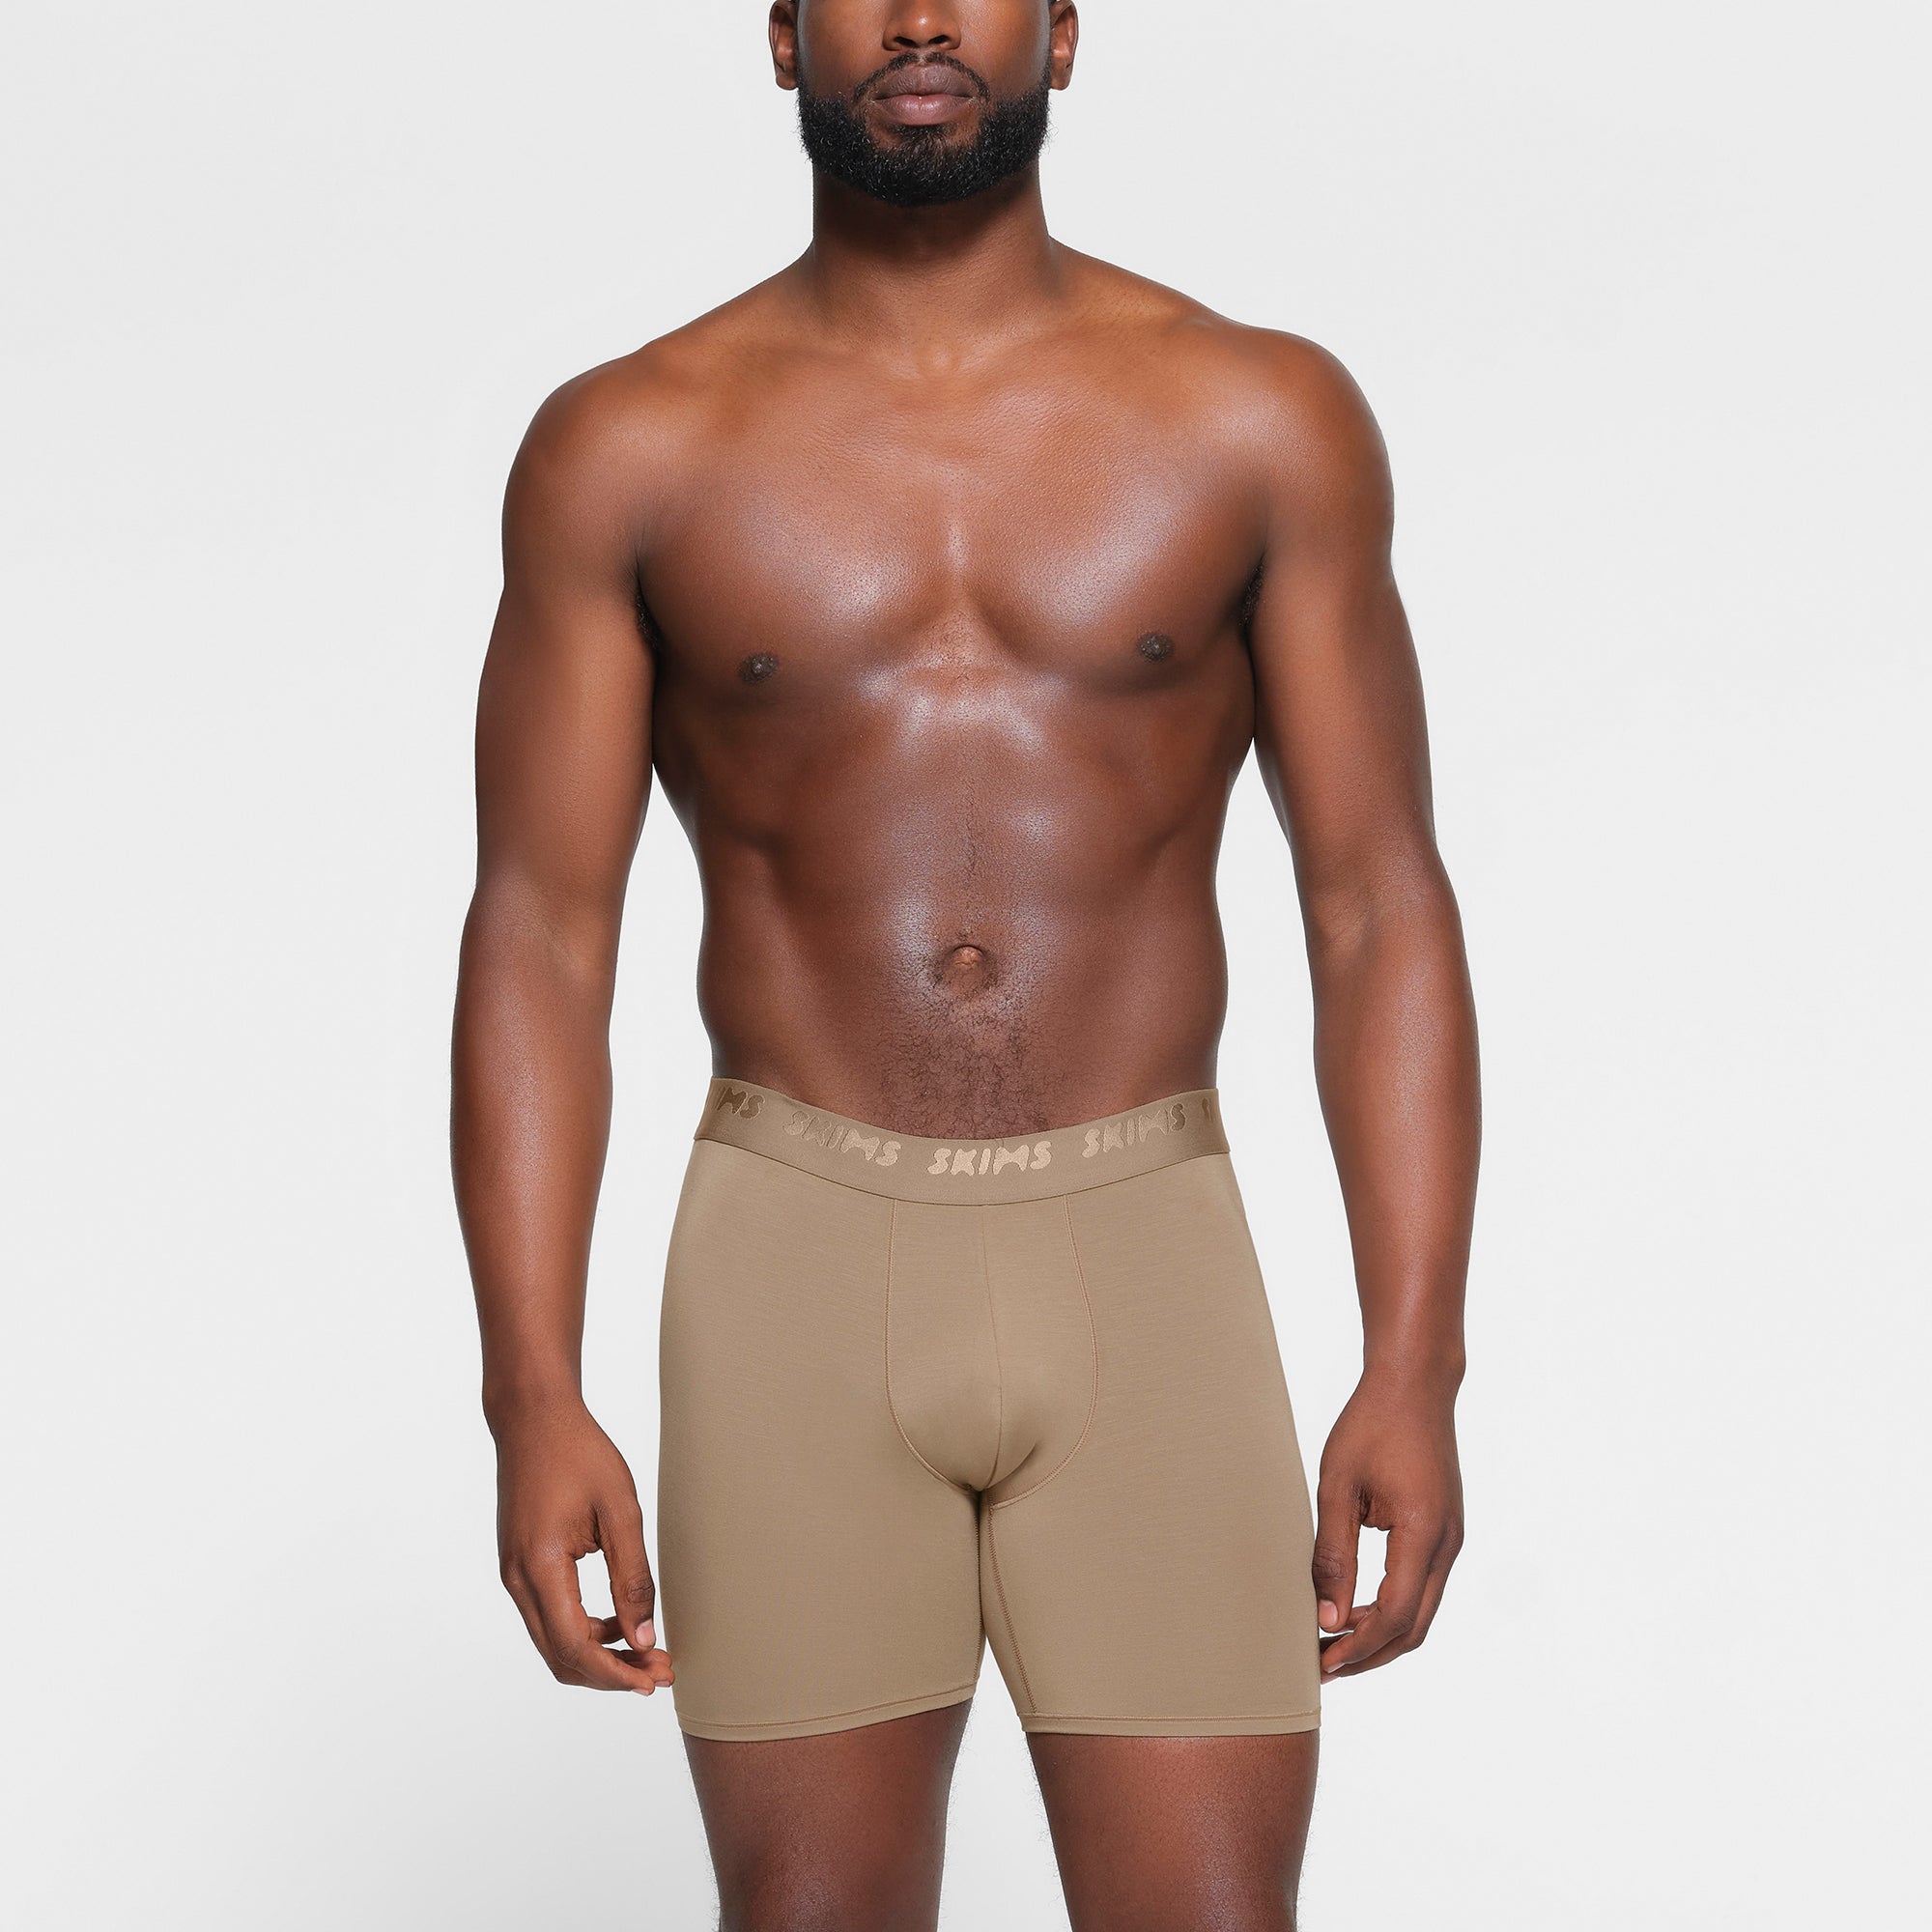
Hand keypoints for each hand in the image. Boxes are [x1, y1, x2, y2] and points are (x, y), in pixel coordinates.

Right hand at [492, 1395, 673, 1694]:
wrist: (532, 1417)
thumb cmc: (579, 1453)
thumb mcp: (620, 1510)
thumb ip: (632, 1577)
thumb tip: (643, 1638)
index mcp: (540, 1565)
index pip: (575, 1646)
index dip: (616, 1673)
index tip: (656, 1680)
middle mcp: (517, 1579)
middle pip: (560, 1656)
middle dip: (611, 1674)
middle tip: (661, 1672)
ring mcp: (513, 1575)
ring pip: (552, 1642)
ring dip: (598, 1656)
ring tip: (647, 1651)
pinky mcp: (518, 1567)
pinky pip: (547, 1618)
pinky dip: (582, 1632)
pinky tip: (618, 1623)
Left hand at [1311, 1372, 1463, 1678]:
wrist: (1414, 1385)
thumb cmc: (1370, 1425)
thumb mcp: (1338, 1486)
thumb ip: (1333, 1554)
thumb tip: (1328, 1618)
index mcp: (1424, 1532)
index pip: (1395, 1615)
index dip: (1358, 1647)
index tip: (1321, 1663)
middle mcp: (1447, 1543)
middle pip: (1414, 1627)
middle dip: (1369, 1655)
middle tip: (1322, 1667)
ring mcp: (1451, 1539)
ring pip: (1421, 1611)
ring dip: (1380, 1635)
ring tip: (1331, 1643)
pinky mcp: (1444, 1532)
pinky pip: (1421, 1587)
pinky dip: (1391, 1609)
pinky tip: (1354, 1609)